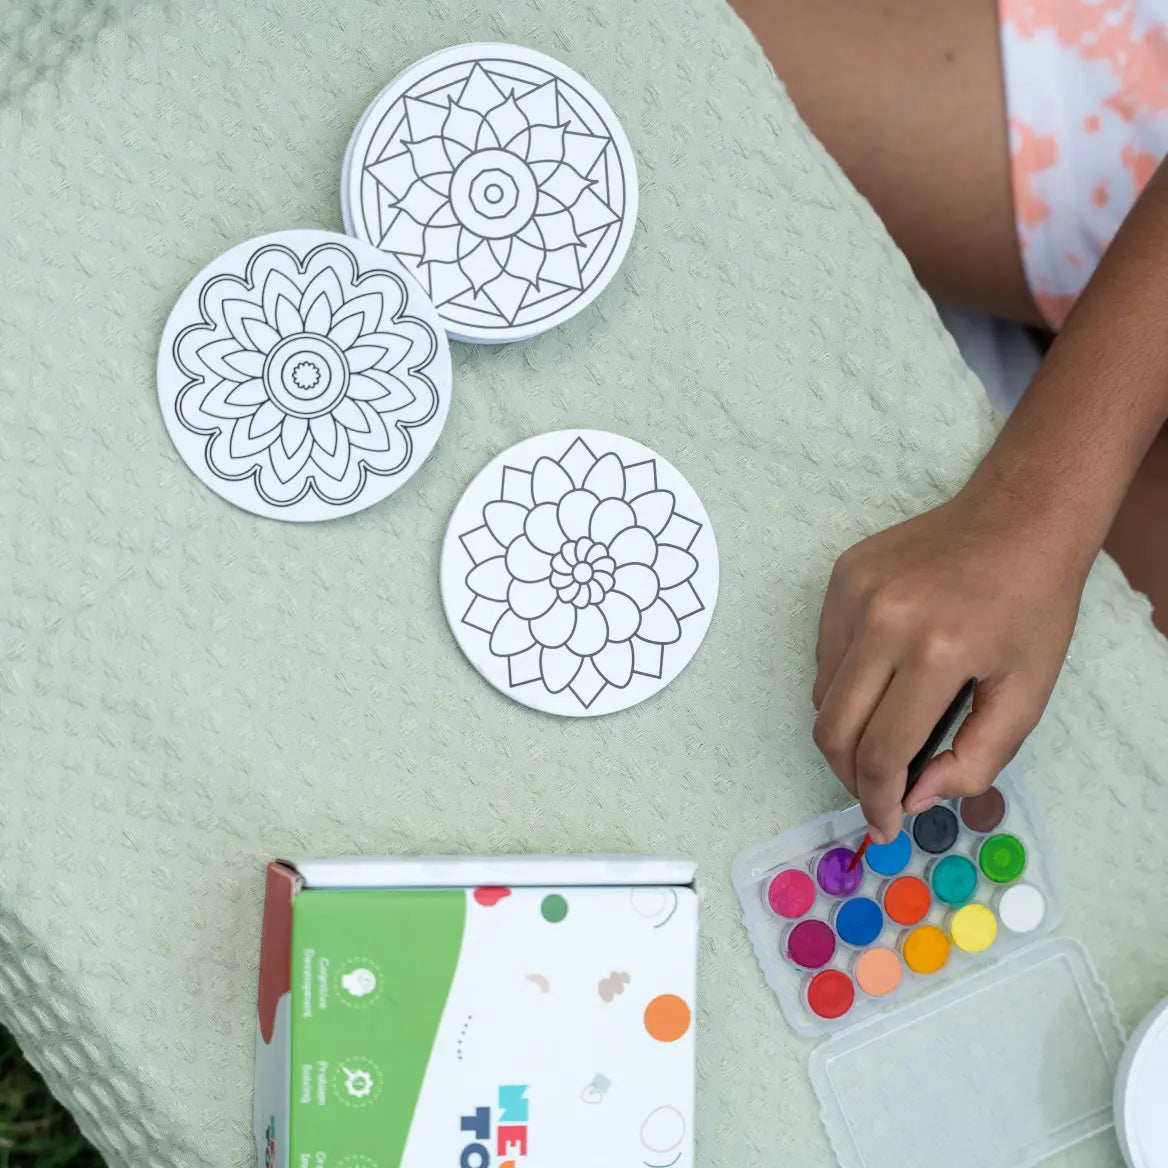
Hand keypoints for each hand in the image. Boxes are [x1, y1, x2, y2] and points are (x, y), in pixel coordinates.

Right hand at [812, 483, 1086, 842]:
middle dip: (850, 776)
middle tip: (875, 791)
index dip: (876, 801)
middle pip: (832, 729)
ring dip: (846, 729)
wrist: (1017, 516)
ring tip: (884, 731)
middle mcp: (882, 621)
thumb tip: (912, 796)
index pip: (880, 751)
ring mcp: (853, 593)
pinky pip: (824, 652)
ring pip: (821, 694)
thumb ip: (975, 759)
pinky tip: (882, 678)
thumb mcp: (1027, 694)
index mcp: (936, 653)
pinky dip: (844, 683)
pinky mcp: (840, 576)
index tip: (884, 824)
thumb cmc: (1032, 607)